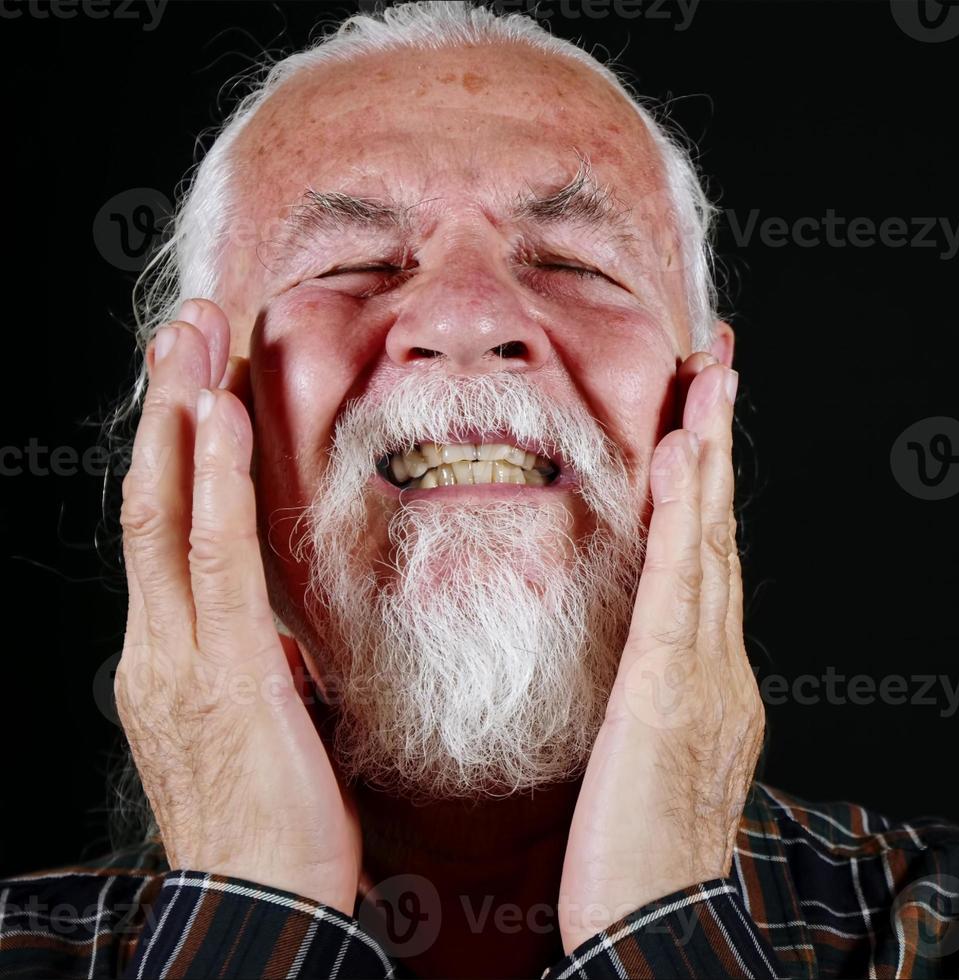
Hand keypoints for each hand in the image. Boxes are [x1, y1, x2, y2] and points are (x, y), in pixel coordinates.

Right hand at [116, 298, 360, 913]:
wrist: (264, 907)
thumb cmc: (270, 822)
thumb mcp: (256, 721)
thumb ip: (258, 660)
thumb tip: (280, 625)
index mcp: (166, 655)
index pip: (161, 531)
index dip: (171, 450)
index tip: (194, 380)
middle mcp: (157, 645)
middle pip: (147, 500)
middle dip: (162, 405)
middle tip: (183, 325)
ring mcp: (182, 654)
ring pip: (168, 512)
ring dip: (181, 416)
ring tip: (193, 337)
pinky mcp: (230, 668)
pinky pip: (219, 558)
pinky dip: (215, 482)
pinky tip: (219, 417)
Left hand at [558, 354, 763, 952]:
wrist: (652, 920)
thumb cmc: (634, 848)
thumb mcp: (642, 749)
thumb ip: (642, 692)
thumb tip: (626, 657)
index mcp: (704, 674)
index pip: (707, 559)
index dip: (705, 486)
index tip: (696, 418)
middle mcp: (717, 661)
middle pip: (720, 531)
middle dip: (719, 444)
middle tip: (718, 364)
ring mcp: (702, 671)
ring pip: (710, 542)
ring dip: (709, 455)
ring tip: (708, 380)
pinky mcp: (670, 688)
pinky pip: (679, 587)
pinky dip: (684, 518)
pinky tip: (679, 460)